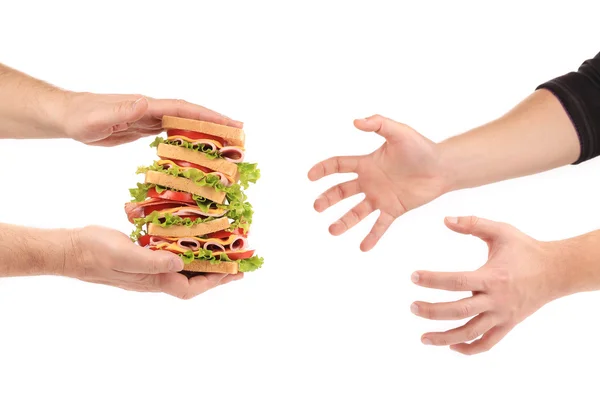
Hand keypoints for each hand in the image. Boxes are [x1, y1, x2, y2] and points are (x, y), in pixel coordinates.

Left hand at [61, 92, 242, 145]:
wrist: (69, 117)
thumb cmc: (81, 118)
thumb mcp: (100, 117)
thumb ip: (123, 110)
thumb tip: (147, 103)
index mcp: (147, 106)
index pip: (183, 109)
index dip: (207, 115)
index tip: (229, 122)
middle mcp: (152, 110)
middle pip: (190, 115)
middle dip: (215, 122)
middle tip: (238, 133)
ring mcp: (149, 119)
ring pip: (183, 124)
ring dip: (205, 132)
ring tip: (225, 143)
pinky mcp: (143, 128)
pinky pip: (172, 133)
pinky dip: (187, 138)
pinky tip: (196, 148)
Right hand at [65, 226, 241, 298]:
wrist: (73, 248)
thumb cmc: (96, 253)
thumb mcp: (125, 256)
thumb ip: (152, 262)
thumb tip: (180, 264)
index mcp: (153, 280)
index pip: (190, 287)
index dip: (214, 281)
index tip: (233, 273)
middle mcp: (155, 276)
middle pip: (192, 279)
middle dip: (216, 272)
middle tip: (237, 262)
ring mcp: (149, 267)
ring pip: (183, 267)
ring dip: (203, 259)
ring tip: (222, 250)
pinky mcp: (143, 255)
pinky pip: (170, 255)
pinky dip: (184, 248)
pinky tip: (191, 238)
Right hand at [308, 115, 446, 250]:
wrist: (443, 167)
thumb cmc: (421, 148)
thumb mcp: (399, 132)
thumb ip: (378, 124)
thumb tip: (356, 121)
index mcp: (367, 163)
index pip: (339, 166)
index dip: (323, 170)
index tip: (310, 176)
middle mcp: (369, 182)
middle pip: (341, 192)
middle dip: (328, 199)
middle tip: (317, 207)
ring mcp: (380, 197)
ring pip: (356, 212)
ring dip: (344, 222)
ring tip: (333, 230)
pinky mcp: (393, 209)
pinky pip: (379, 225)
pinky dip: (372, 236)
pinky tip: (363, 247)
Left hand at [410, 216, 561, 354]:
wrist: (557, 271)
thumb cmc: (526, 249)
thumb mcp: (501, 231)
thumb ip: (473, 224)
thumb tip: (445, 219)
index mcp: (492, 277)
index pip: (457, 281)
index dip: (433, 280)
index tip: (413, 277)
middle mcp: (496, 300)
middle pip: (459, 311)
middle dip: (433, 311)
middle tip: (412, 307)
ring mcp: (503, 316)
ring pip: (471, 333)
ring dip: (445, 338)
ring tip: (423, 337)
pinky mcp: (508, 325)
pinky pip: (488, 343)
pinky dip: (470, 348)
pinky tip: (452, 346)